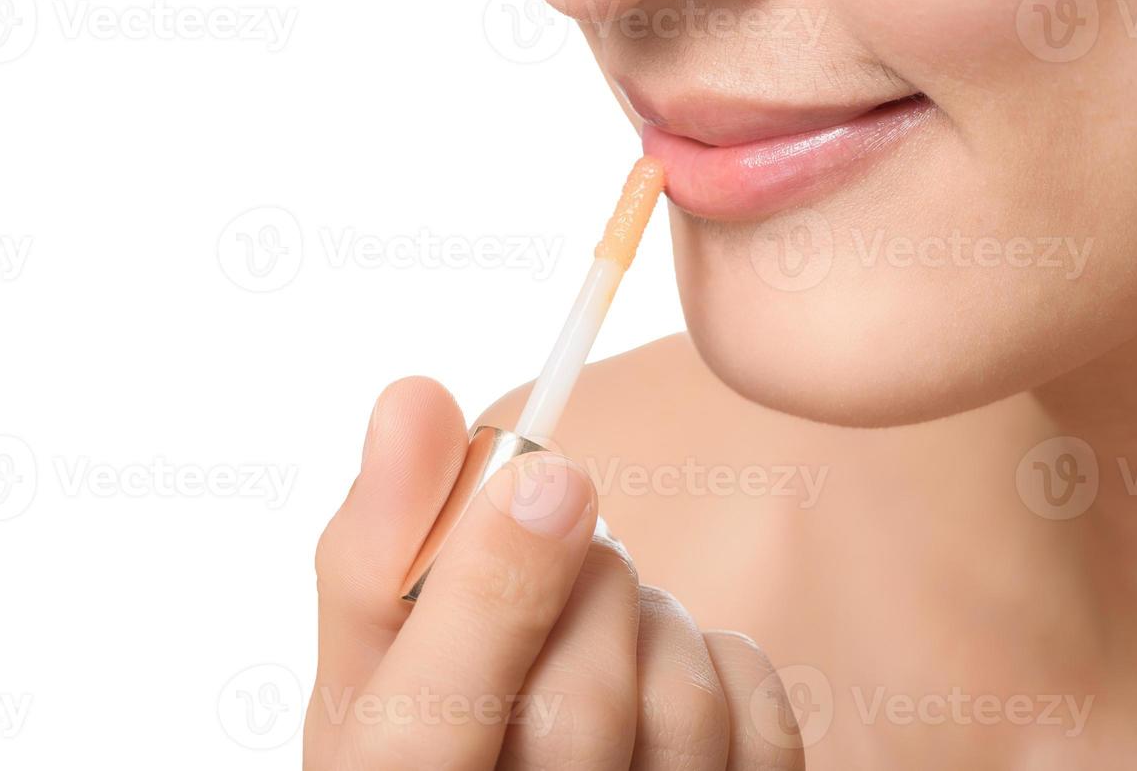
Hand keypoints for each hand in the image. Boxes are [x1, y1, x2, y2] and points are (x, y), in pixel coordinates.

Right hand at [305, 376, 805, 769]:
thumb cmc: (437, 726)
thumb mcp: (374, 663)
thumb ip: (381, 543)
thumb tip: (415, 399)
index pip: (425, 739)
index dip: (486, 599)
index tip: (543, 475)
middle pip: (579, 714)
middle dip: (582, 580)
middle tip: (560, 531)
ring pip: (682, 710)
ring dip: (650, 619)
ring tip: (602, 622)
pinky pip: (762, 724)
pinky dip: (723, 663)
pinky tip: (663, 671)